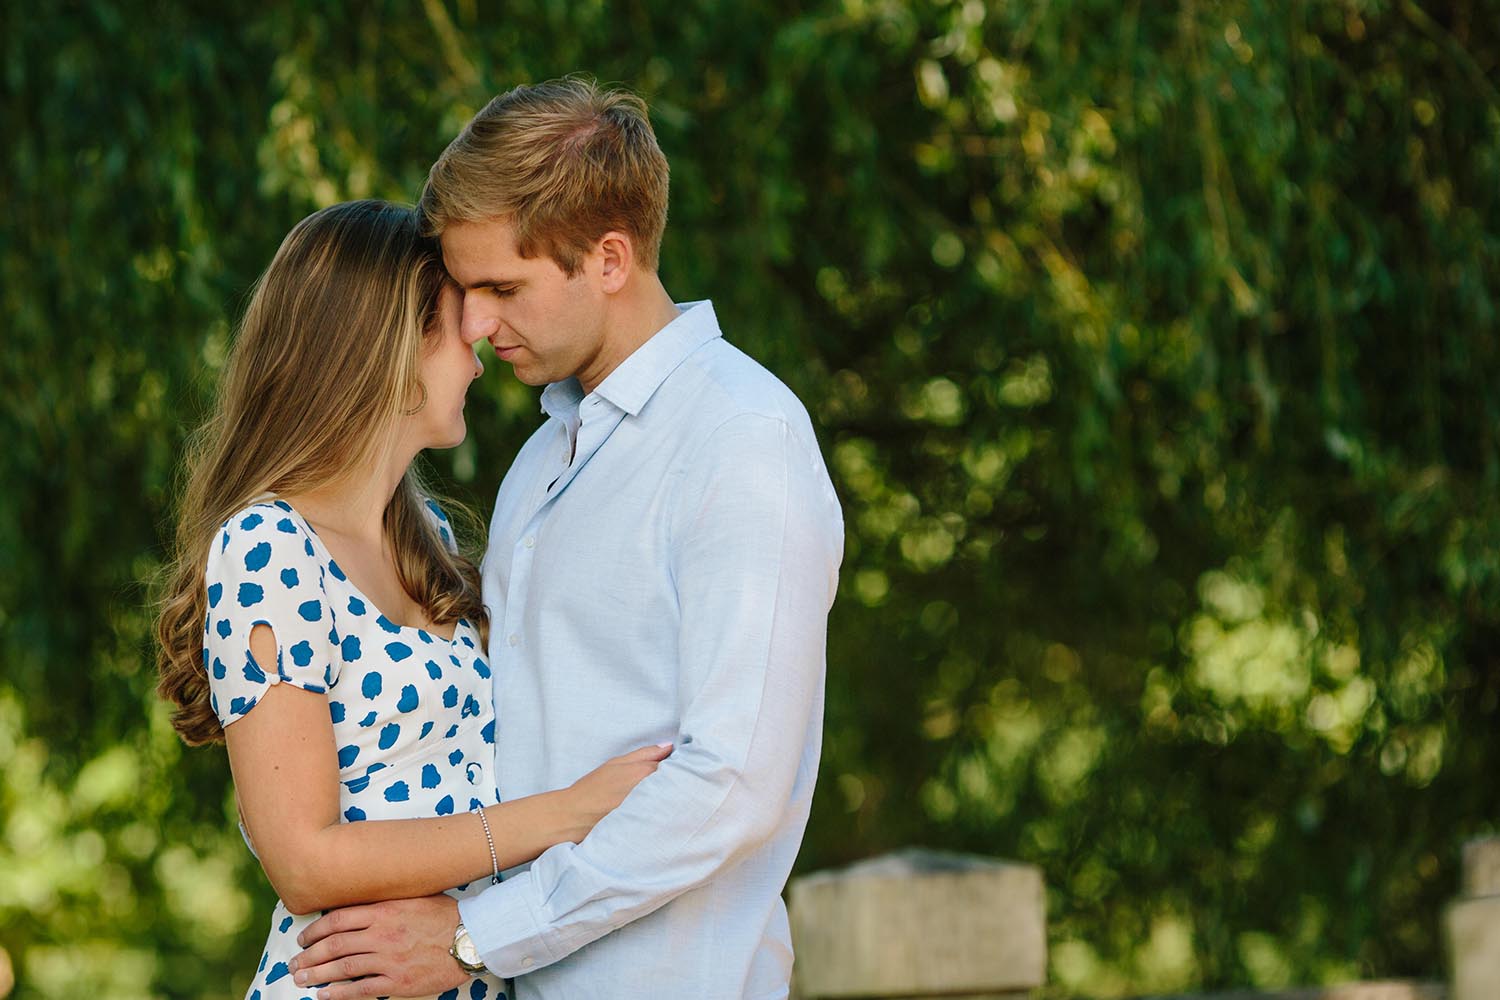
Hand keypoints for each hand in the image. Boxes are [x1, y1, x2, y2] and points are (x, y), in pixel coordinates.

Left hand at [290, 894, 467, 998]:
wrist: (472, 938)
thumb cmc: (446, 915)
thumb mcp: (414, 897)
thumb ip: (386, 902)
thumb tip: (360, 905)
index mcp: (385, 910)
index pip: (338, 919)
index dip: (316, 930)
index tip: (304, 938)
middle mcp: (382, 934)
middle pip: (334, 945)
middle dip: (309, 955)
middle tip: (293, 963)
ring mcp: (389, 959)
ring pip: (342, 967)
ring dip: (317, 974)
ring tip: (300, 979)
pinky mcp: (398, 982)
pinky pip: (361, 990)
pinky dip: (338, 994)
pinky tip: (323, 996)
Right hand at [563, 743, 672, 840]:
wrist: (573, 817)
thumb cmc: (592, 788)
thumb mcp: (616, 763)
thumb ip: (645, 753)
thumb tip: (668, 747)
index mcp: (644, 773)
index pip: (676, 765)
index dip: (679, 765)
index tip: (679, 765)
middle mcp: (650, 793)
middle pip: (677, 784)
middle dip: (679, 782)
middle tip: (675, 782)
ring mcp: (649, 813)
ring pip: (671, 801)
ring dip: (672, 798)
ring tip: (664, 798)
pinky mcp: (646, 829)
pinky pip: (662, 818)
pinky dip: (663, 814)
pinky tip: (656, 814)